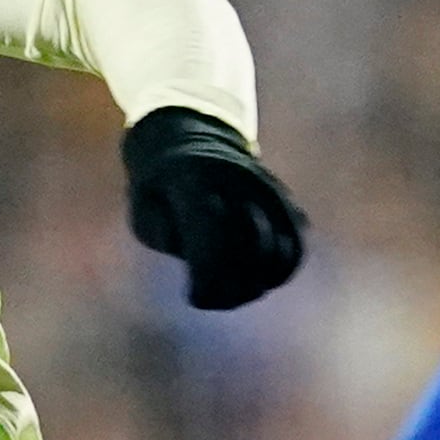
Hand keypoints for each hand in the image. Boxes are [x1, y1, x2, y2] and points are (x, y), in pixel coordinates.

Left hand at [122, 106, 308, 312]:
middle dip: (233, 287)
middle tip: (212, 298)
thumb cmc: (162, 186)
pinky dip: (280, 273)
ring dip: (258, 284)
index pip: (213, 239)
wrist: (194, 140)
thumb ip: (160, 232)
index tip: (194, 297)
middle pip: (251, 249)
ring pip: (280, 251)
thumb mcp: (143, 206)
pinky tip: (259, 282)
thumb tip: (192, 255)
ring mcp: (269, 191)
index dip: (207, 279)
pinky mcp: (287, 203)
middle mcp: (240, 182)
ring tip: (234, 293)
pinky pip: (296, 246)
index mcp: (196, 181)